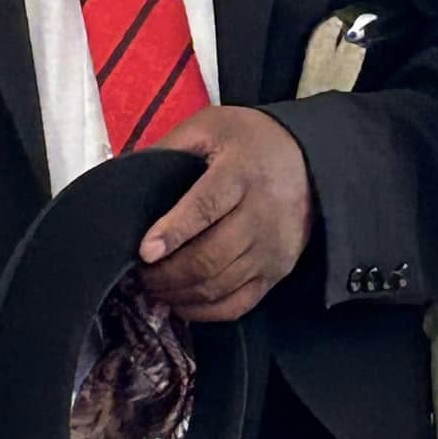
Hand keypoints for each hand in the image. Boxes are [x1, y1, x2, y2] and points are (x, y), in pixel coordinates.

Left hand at [136, 106, 312, 322]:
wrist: (311, 160)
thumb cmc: (250, 142)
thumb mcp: (211, 126)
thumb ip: (171, 147)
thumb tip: (126, 176)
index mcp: (241, 173)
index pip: (206, 207)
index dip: (173, 231)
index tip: (145, 250)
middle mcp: (262, 215)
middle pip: (210, 258)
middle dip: (166, 274)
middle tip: (139, 272)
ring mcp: (272, 249)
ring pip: (218, 286)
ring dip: (178, 294)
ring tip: (154, 286)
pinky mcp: (277, 272)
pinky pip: (237, 305)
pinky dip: (203, 312)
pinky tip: (180, 302)